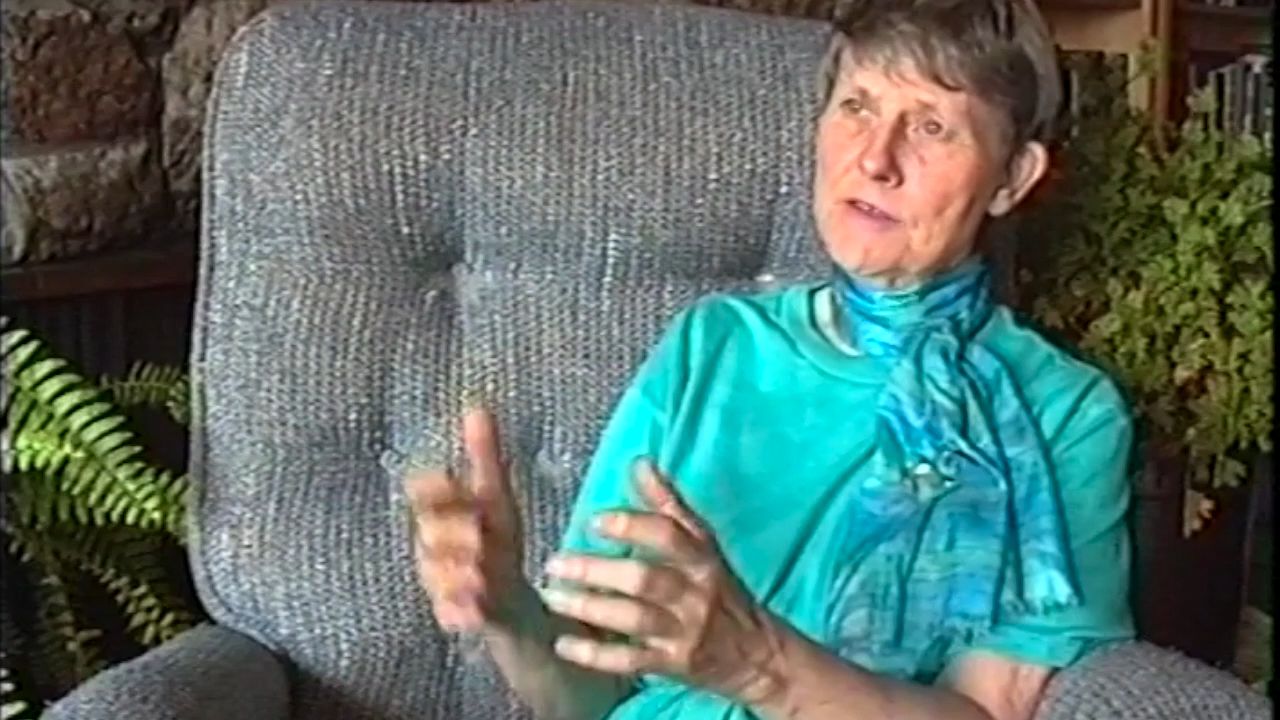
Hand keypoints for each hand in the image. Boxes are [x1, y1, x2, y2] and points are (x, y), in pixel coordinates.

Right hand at [406, 408, 524, 631]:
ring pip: (438, 576)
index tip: (444, 480)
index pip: (425, 495)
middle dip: (453, 534)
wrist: (509, 598)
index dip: (434, 489)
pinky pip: (448, 613)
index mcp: (444, 514)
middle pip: (432, 535)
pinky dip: (459, 613)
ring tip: (480, 574)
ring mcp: (441, 582)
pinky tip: (472, 610)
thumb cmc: (498, 538)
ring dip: (457, 574)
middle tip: (479, 535)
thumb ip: (485, 455)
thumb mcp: (497, 497)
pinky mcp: (452, 614)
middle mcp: (435, 547)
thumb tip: (477, 407)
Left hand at [540, 461, 784, 704]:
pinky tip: (563, 645)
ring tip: (552, 597)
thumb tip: (639, 463)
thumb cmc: (719, 590)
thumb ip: (668, 505)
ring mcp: (683, 632)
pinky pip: (630, 660)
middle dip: (598, 571)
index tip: (595, 520)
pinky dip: (595, 655)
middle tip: (555, 563)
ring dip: (590, 608)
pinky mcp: (672, 665)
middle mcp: (694, 595)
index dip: (632, 526)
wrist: (757, 656)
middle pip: (645, 580)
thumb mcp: (703, 546)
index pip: (669, 536)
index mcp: (701, 560)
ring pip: (634, 619)